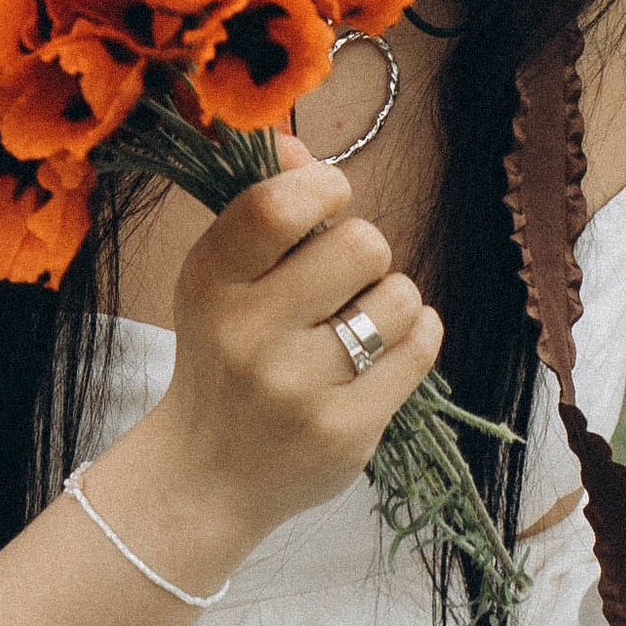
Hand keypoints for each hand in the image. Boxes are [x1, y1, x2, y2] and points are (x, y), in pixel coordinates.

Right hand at [137, 137, 442, 560]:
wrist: (206, 478)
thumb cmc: (223, 359)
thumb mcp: (219, 282)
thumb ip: (260, 211)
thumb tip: (300, 148)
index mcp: (210, 283)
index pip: (280, 205)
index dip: (325, 189)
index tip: (328, 204)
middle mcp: (248, 334)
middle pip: (362, 245)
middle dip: (365, 255)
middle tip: (342, 284)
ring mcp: (298, 387)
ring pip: (398, 297)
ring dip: (391, 302)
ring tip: (359, 327)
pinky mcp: (344, 429)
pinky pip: (420, 348)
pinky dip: (415, 338)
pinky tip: (386, 352)